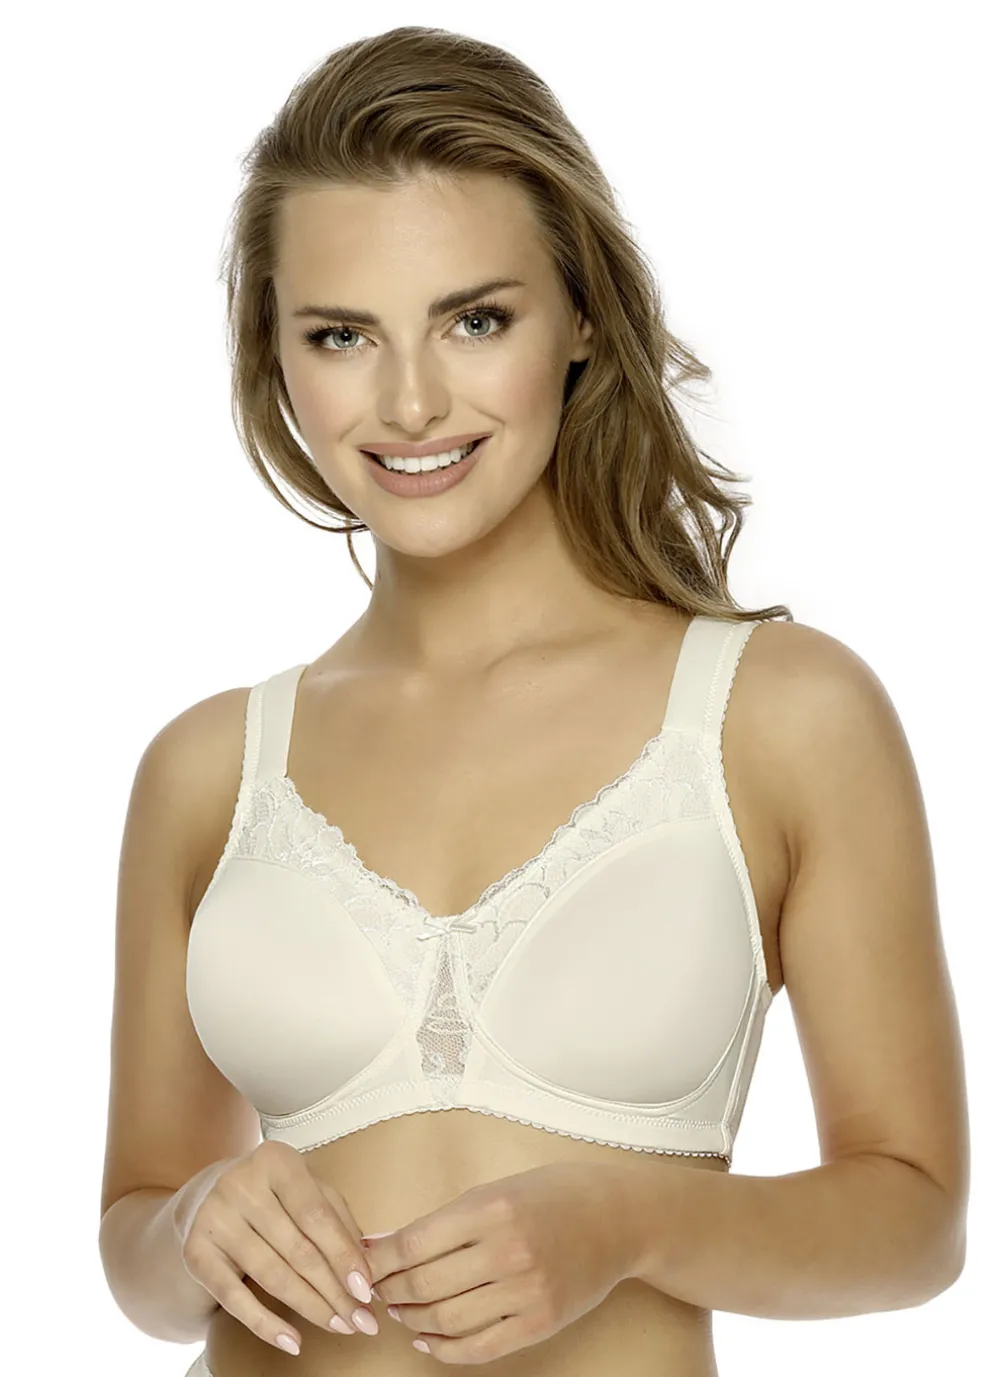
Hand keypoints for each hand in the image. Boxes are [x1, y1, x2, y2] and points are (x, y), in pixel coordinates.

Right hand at [174, 1140, 378, 1351]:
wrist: (207, 1196)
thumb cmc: (274, 1193)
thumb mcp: (308, 1190)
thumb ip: (338, 1220)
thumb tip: (367, 1265)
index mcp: (276, 1161)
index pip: (317, 1216)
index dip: (343, 1256)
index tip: (365, 1290)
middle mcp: (241, 1184)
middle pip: (298, 1250)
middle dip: (334, 1291)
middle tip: (360, 1320)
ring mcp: (214, 1218)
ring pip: (271, 1276)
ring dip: (310, 1308)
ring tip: (338, 1327)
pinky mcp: (195, 1252)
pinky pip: (234, 1298)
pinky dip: (265, 1324)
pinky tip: (292, 1341)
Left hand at [362, 1162, 636, 1364]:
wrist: (617, 1218)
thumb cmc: (552, 1195)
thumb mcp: (494, 1190)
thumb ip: (440, 1221)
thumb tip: (381, 1244)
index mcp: (490, 1209)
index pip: (413, 1244)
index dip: (378, 1260)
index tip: (361, 1263)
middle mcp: (507, 1251)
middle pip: (423, 1285)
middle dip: (389, 1291)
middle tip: (375, 1289)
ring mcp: (525, 1291)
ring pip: (445, 1319)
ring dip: (411, 1319)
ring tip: (399, 1311)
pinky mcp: (540, 1322)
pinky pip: (479, 1348)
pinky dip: (444, 1349)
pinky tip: (428, 1339)